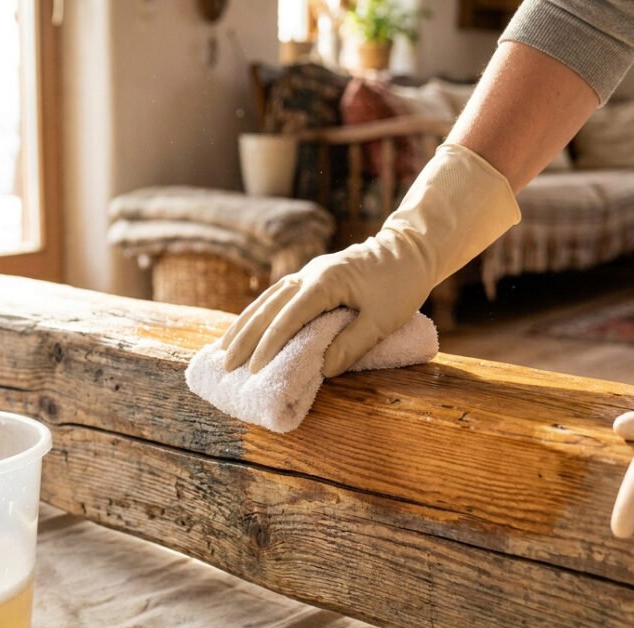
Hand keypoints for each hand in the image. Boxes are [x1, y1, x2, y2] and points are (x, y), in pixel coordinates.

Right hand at [220, 143, 520, 376]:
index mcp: (325, 282)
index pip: (288, 317)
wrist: (410, 250)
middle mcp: (308, 275)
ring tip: (223, 351)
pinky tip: (246, 330)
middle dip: (244, 338)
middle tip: (225, 365)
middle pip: (267, 308)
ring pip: (266, 301)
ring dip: (244, 326)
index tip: (253, 370)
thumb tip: (321, 370)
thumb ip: (352, 345)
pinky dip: (258, 315)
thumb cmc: (401, 284)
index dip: (269, 345)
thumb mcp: (383, 320)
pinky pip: (276, 298)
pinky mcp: (310, 278)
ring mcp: (307, 274)